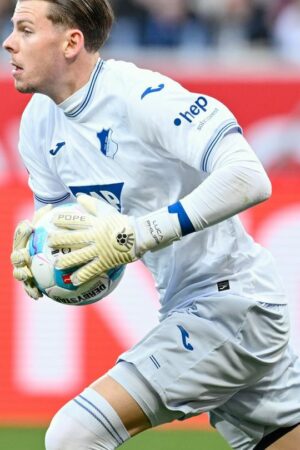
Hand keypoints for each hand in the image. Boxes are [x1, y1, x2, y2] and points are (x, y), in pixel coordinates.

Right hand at [11, 204, 51, 299]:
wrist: (45, 255)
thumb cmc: (44, 239)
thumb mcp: (45, 228)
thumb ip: (44, 218)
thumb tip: (49, 207)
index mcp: (22, 243)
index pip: (20, 235)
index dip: (23, 231)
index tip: (29, 226)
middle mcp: (20, 257)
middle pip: (16, 256)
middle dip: (19, 256)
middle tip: (25, 255)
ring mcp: (22, 270)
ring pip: (19, 273)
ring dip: (22, 275)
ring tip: (28, 277)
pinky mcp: (28, 282)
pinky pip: (28, 288)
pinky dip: (31, 292)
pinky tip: (38, 296)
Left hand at [49, 195, 180, 285]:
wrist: (139, 236)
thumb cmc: (122, 222)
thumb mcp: (108, 211)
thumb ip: (93, 205)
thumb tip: (79, 197)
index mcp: (95, 223)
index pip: (76, 219)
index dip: (63, 219)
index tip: (52, 220)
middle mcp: (95, 236)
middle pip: (73, 238)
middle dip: (59, 240)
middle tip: (49, 243)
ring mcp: (99, 250)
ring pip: (79, 255)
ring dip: (67, 260)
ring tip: (57, 265)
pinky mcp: (105, 261)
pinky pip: (92, 269)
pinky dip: (82, 275)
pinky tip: (74, 281)